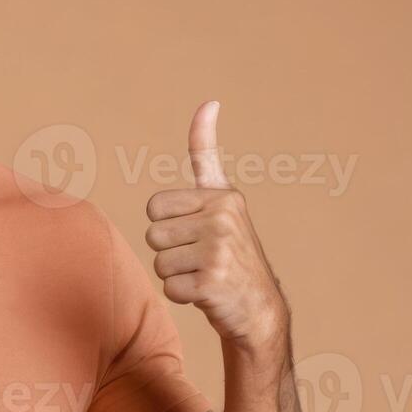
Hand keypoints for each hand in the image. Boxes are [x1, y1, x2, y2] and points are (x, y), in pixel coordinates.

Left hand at [144, 102, 287, 348]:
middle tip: (200, 258)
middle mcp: (223, 218)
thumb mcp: (222, 199)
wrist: (259, 309)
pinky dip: (182, 296)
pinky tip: (207, 293)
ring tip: (205, 274)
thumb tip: (209, 102)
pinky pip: (168, 288)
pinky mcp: (213, 282)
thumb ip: (207, 156)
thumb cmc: (230, 250)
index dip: (167, 224)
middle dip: (169, 252)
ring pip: (158, 263)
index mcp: (222, 196)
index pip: (155, 206)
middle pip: (152, 235)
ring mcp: (219, 250)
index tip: (199, 230)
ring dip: (175, 274)